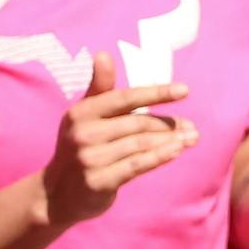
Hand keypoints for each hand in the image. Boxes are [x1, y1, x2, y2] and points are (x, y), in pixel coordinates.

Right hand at [40, 51, 197, 227]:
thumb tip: (103, 54)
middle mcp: (83, 133)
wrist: (57, 194)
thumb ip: (100, 88)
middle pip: (138, 123)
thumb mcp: (85, 116)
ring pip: (141, 143)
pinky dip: (159, 156)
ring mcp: (89, 158)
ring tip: (191, 139)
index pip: (125, 97)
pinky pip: (136, 165)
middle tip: (191, 127)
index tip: (185, 90)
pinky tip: (176, 151)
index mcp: (81, 112)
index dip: (156, 93)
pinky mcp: (98, 181)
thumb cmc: (80, 146)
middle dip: (169, 124)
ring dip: (171, 141)